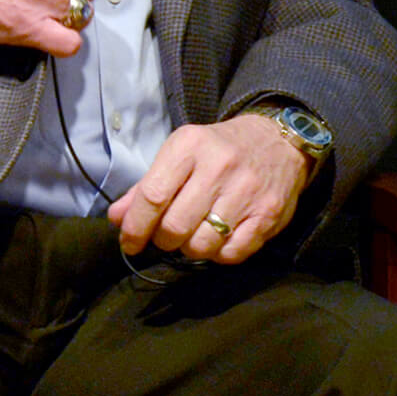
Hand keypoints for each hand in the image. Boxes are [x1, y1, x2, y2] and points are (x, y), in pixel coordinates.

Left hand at [110, 111, 312, 267]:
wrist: (280, 140)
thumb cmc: (221, 149)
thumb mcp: (181, 154)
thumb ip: (147, 186)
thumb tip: (117, 217)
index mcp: (190, 146)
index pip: (153, 196)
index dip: (135, 227)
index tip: (130, 242)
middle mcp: (219, 167)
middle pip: (175, 226)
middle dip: (164, 240)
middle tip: (167, 236)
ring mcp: (247, 192)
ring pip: (202, 245)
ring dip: (191, 249)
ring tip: (194, 236)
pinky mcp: (269, 214)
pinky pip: (232, 254)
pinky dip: (218, 255)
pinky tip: (218, 240)